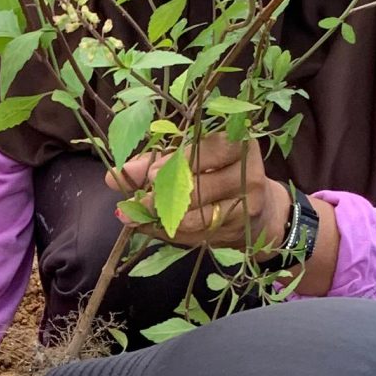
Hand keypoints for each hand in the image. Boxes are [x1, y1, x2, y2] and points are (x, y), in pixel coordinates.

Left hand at [108, 135, 290, 252]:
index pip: (205, 149)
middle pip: (197, 184)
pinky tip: (153, 227)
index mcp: (237, 143)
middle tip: (137, 200)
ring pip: (196, 213)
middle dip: (160, 194)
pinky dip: (171, 231)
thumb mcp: (189, 161)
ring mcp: (247, 203)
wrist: (258, 213)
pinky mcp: (239, 229)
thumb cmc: (215, 175)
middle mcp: (247, 172)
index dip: (174, 162)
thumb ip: (155, 163)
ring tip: (136, 215)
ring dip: (160, 216)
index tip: (149, 174)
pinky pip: (198, 232)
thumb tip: (117, 173)